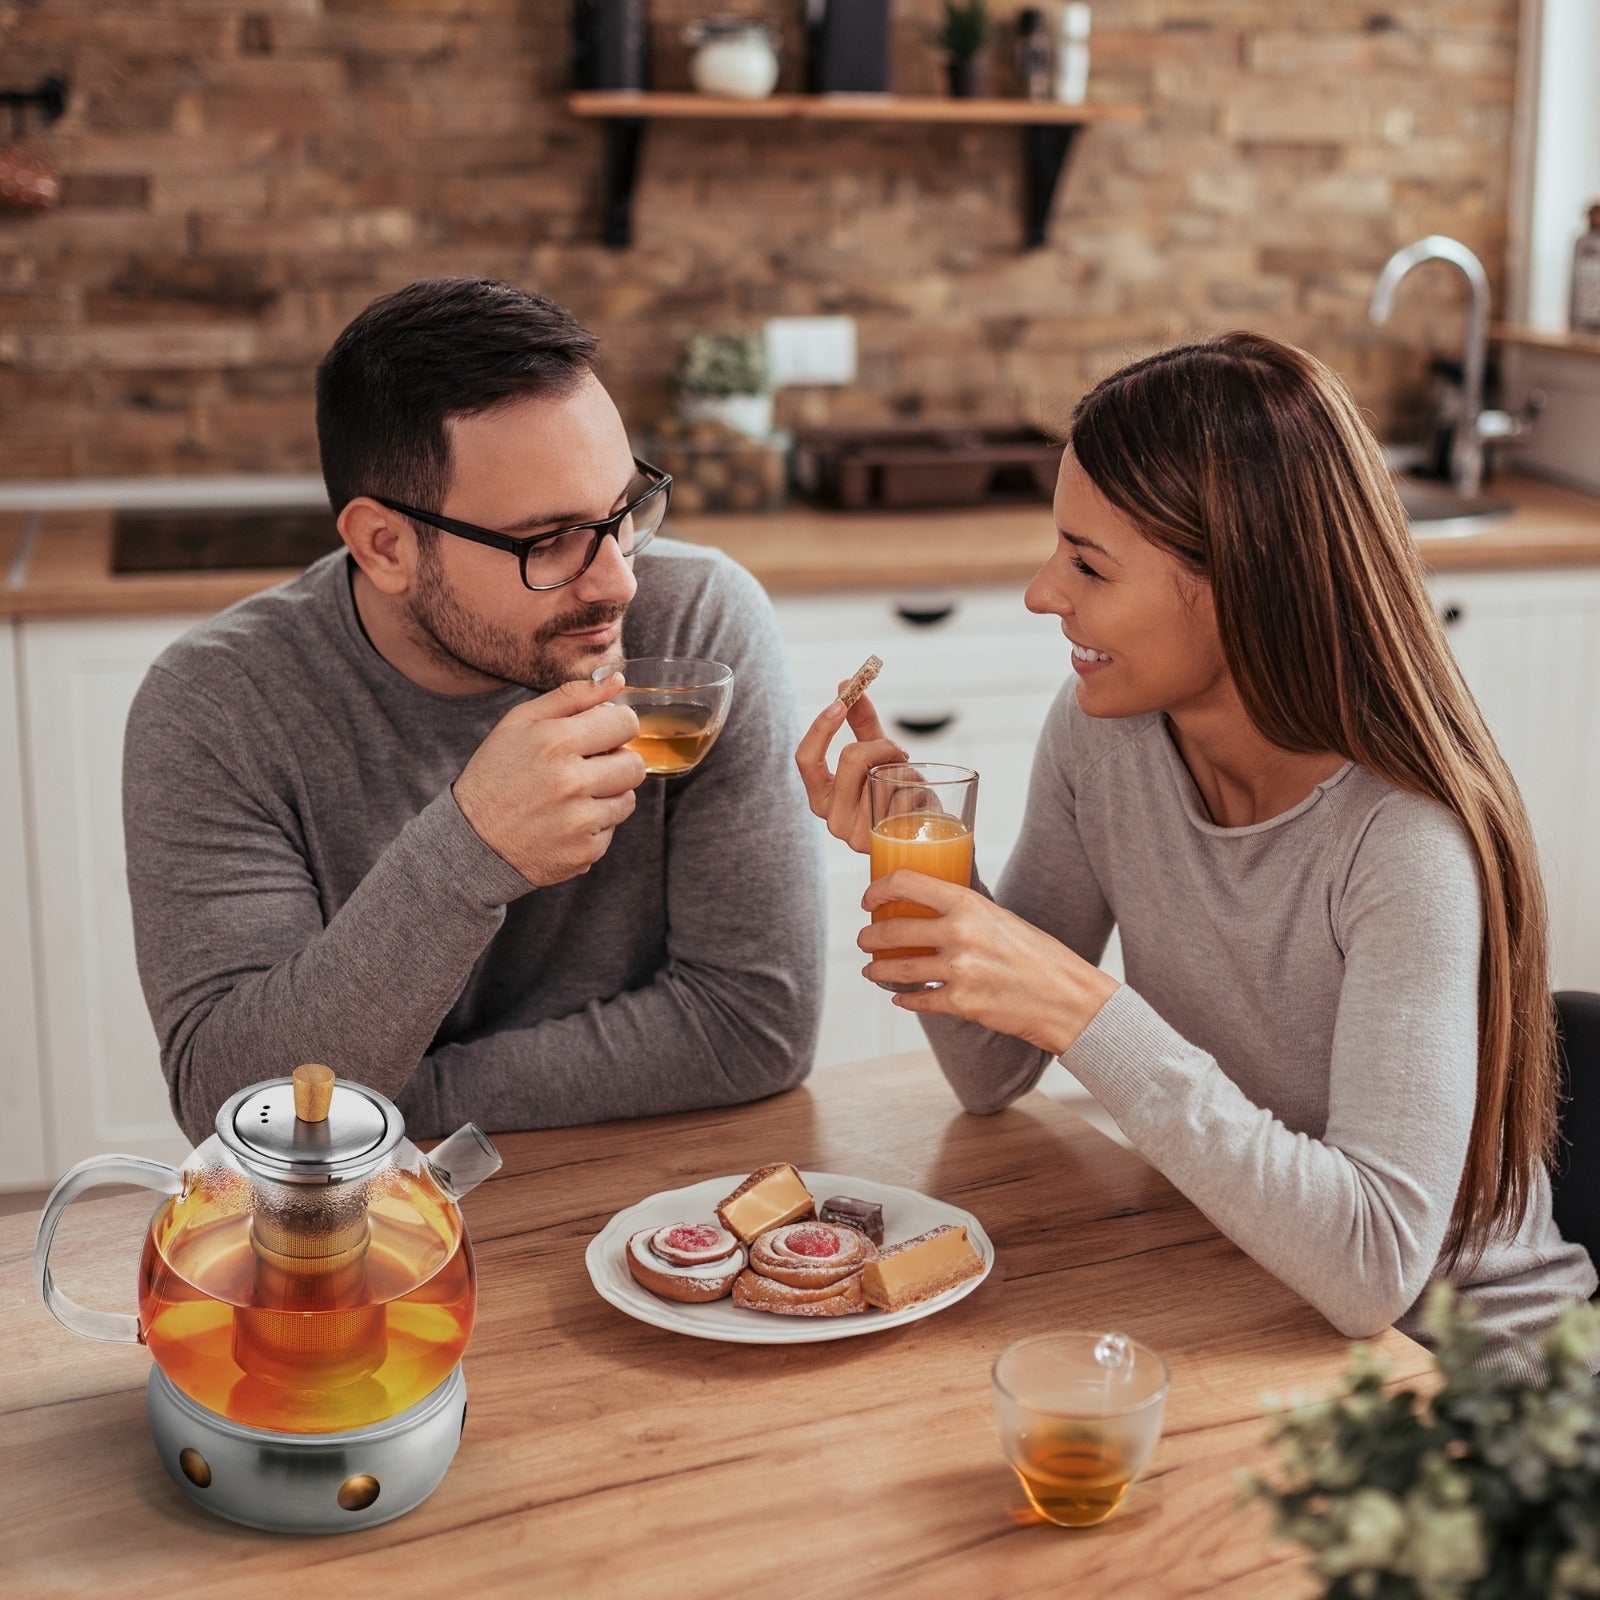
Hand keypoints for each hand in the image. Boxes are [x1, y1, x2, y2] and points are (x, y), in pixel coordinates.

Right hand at [453, 673, 645, 887]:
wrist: (471, 842)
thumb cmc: (496, 775)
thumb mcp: (519, 724)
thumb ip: (571, 697)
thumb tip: (617, 679)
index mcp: (555, 742)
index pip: (626, 723)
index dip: (617, 726)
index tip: (603, 733)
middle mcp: (571, 782)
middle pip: (635, 765)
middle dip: (616, 762)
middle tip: (588, 767)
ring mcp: (580, 822)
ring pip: (628, 799)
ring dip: (607, 795)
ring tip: (571, 796)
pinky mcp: (586, 852)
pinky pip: (611, 830)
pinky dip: (593, 825)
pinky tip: (563, 822)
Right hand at [794, 687, 906, 853]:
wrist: (925, 836)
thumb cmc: (896, 792)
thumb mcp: (877, 755)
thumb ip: (861, 722)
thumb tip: (846, 682)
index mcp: (821, 796)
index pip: (806, 758)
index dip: (821, 727)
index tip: (841, 701)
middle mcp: (832, 819)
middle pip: (851, 758)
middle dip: (882, 745)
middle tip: (898, 752)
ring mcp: (856, 836)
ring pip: (884, 775)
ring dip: (906, 771)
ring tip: (911, 786)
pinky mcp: (884, 844)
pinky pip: (904, 796)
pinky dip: (919, 790)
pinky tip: (920, 804)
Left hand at [860, 870, 1119, 1056]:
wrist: (1068, 998)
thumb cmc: (1039, 956)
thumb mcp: (1000, 918)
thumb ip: (964, 913)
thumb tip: (928, 910)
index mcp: (969, 904)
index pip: (906, 883)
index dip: (878, 889)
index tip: (869, 899)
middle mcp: (959, 933)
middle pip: (892, 929)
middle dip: (870, 936)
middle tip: (866, 939)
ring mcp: (958, 970)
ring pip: (897, 969)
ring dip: (877, 969)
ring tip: (871, 969)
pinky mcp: (961, 1003)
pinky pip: (917, 1000)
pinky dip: (904, 999)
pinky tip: (900, 997)